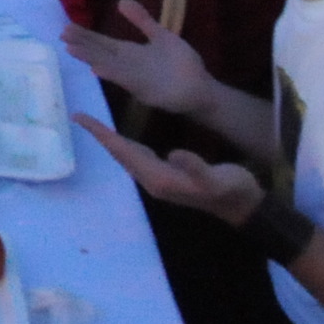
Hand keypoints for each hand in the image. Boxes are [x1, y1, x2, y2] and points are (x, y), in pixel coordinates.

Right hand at [60, 0, 216, 115]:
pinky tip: (97, 68)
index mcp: (129, 52)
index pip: (102, 43)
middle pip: (100, 52)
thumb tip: (120, 0)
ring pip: (107, 65)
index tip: (66, 27)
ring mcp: (134, 77)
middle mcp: (127, 64)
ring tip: (71, 49)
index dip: (85, 36)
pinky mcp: (144, 88)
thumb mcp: (159, 35)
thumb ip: (141, 20)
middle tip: (62, 35)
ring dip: (90, 58)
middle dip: (82, 44)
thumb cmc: (181, 63)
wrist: (200, 87)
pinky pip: (124, 79)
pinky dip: (110, 73)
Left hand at [73, 114, 266, 225]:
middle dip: (100, 136)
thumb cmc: (231, 190)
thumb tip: (174, 153)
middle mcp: (154, 180)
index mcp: (160, 178)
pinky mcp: (168, 177)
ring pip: (128, 157)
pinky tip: (126, 140)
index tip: (82, 119)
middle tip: (80, 117)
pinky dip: (126, 145)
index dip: (103, 135)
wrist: (243, 206)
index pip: (124, 152)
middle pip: (120, 155)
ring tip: (96, 126)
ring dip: (111, 142)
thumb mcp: (216, 179)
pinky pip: (139, 158)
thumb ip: (196, 167)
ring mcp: (160, 180)